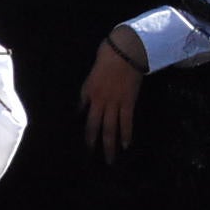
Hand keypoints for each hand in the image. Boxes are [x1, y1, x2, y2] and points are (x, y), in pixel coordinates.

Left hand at [82, 29, 145, 160]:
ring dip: (109, 144)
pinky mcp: (128, 101)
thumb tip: (81, 107)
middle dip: (93, 143)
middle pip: (95, 126)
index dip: (83, 129)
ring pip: (110, 128)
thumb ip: (86, 93)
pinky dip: (126, 133)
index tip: (82, 142)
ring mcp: (114, 103)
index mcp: (89, 94)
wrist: (125, 51)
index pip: (83, 116)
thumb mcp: (91, 76)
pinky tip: (126, 145)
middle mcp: (100, 102)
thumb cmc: (108, 58)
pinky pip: (126, 121)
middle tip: (92, 158)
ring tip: (110, 159)